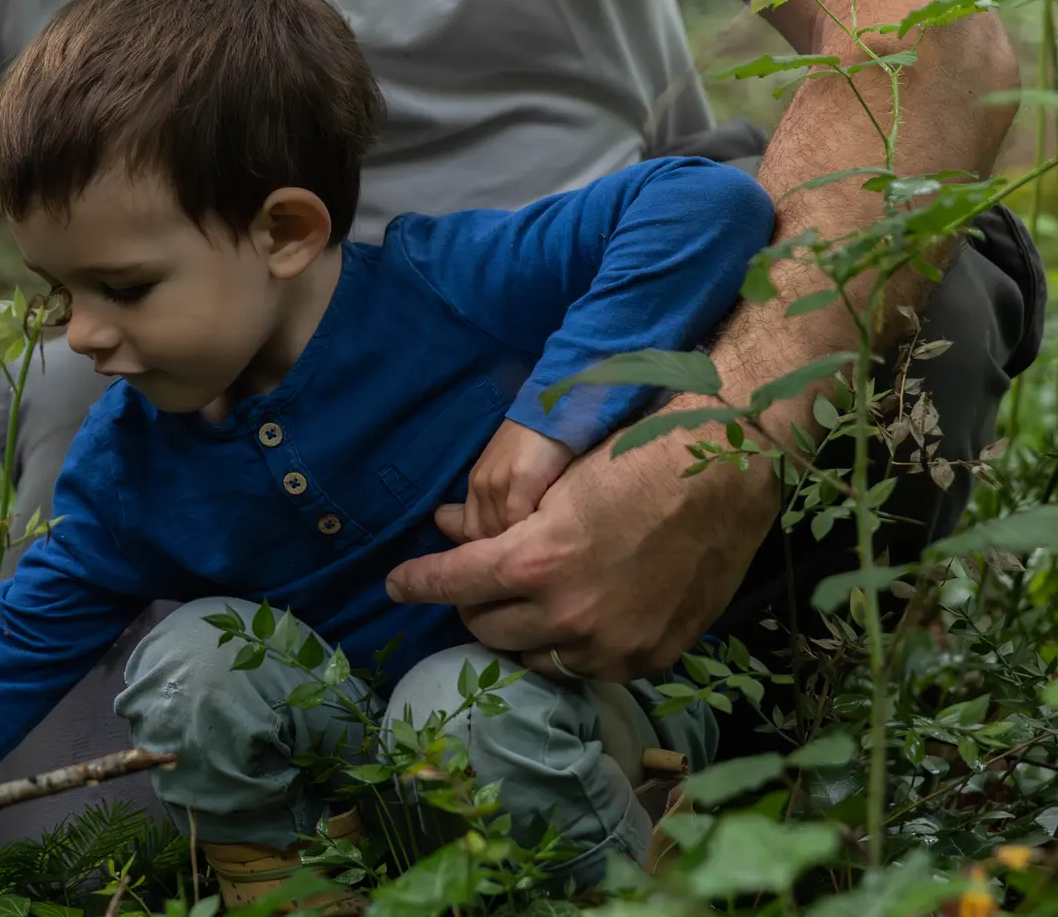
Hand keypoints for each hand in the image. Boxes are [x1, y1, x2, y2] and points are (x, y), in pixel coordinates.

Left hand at [387, 420, 777, 682]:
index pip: (451, 584)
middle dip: (475, 604)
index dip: (416, 583)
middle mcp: (566, 615)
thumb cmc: (638, 458)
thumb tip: (444, 522)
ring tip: (529, 603)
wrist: (729, 472)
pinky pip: (586, 668)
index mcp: (534, 563)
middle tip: (482, 582)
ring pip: (533, 658)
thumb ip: (495, 516)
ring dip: (522, 632)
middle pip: (487, 628)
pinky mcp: (648, 660)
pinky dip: (572, 646)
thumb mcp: (555, 481)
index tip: (396, 585)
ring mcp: (610, 646)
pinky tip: (579, 617)